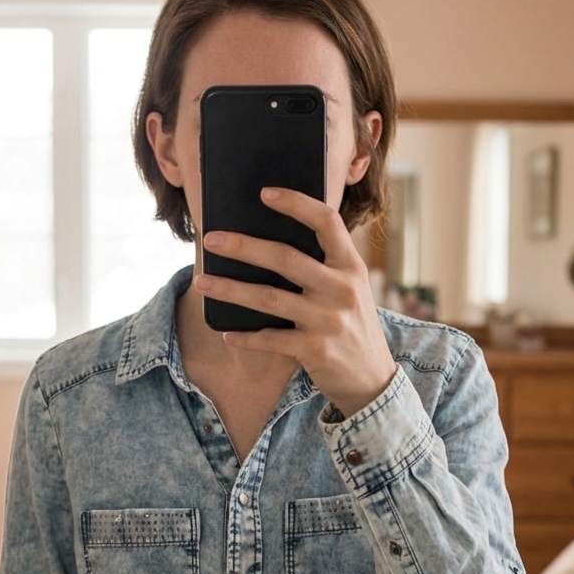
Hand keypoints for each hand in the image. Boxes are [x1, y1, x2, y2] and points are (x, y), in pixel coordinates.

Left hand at [196, 187, 395, 418]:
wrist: (373, 380)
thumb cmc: (352, 327)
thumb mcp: (351, 291)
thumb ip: (324, 268)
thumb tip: (268, 247)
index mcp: (351, 266)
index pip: (326, 222)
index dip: (296, 203)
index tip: (265, 193)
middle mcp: (342, 289)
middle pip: (285, 257)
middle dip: (243, 246)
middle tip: (211, 239)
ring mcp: (328, 320)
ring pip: (268, 298)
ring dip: (230, 289)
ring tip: (201, 283)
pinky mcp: (315, 350)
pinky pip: (270, 339)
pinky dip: (246, 337)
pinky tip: (226, 333)